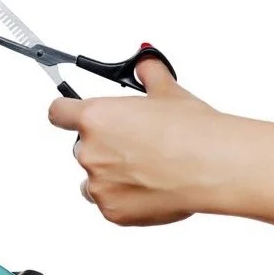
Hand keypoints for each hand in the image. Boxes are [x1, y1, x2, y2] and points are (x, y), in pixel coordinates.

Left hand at [48, 57, 229, 224]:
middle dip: (104, 148)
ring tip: (148, 169)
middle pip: (83, 148)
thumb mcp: (169, 92)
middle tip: (136, 147)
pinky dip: (125, 199)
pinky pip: (109, 203)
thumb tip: (146, 64)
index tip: (71, 115)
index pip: (58, 113)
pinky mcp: (111, 210)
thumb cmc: (193, 131)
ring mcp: (97, 183)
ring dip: (112, 175)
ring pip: (95, 179)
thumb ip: (150, 74)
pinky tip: (152, 189)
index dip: (66, 113)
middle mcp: (89, 150)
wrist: (215, 167)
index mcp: (95, 118)